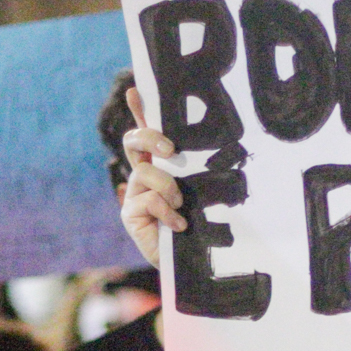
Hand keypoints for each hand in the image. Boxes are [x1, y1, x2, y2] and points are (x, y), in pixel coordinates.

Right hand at [119, 86, 184, 268]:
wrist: (191, 260)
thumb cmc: (199, 224)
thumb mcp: (201, 191)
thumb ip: (199, 171)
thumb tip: (221, 147)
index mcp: (160, 165)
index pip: (146, 132)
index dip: (139, 111)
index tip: (136, 90)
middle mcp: (142, 175)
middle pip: (133, 140)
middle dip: (150, 137)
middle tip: (171, 150)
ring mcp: (134, 193)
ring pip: (146, 172)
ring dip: (169, 189)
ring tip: (180, 206)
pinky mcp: (129, 213)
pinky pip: (149, 199)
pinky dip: (168, 212)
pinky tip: (178, 224)